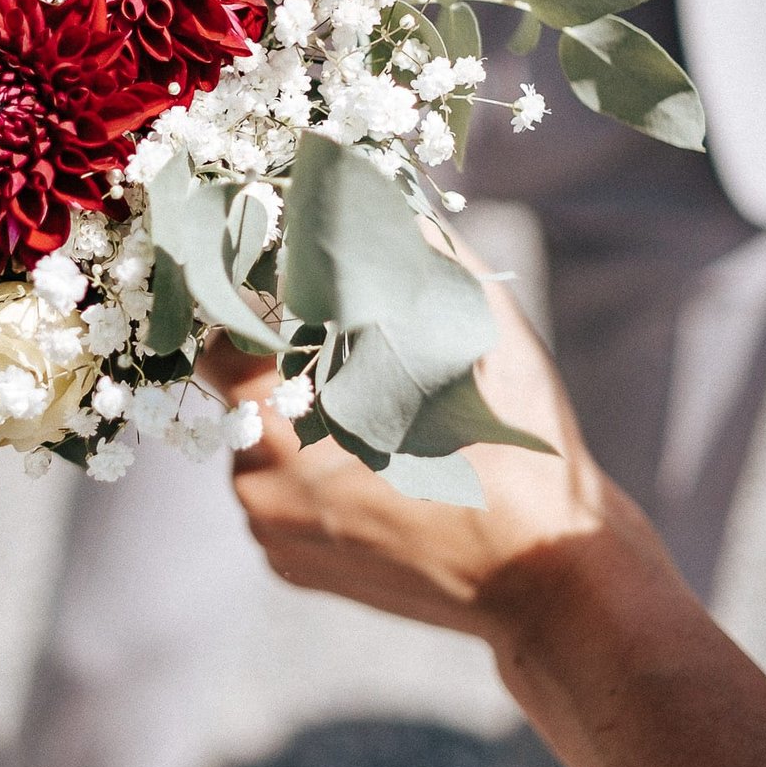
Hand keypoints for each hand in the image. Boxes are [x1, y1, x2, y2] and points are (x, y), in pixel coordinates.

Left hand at [207, 262, 672, 646]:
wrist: (547, 578)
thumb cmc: (512, 447)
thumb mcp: (470, 330)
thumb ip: (411, 252)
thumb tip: (374, 188)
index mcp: (276, 422)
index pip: (217, 339)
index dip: (249, 304)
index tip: (287, 286)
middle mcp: (257, 483)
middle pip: (240, 396)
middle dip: (282, 366)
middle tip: (343, 347)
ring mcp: (273, 535)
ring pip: (261, 448)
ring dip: (300, 422)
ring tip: (375, 410)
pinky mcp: (294, 567)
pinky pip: (284, 498)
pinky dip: (316, 474)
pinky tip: (382, 467)